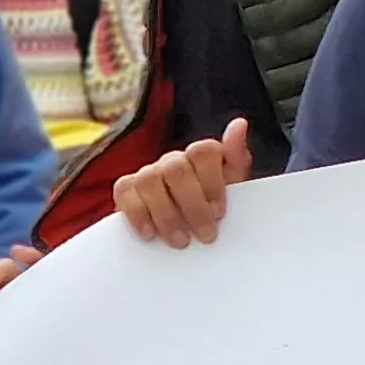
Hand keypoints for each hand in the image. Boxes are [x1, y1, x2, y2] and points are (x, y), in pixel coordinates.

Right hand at [113, 117, 250, 248]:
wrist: (181, 226)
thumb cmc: (209, 203)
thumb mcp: (232, 185)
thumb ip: (236, 159)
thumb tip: (239, 124)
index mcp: (199, 156)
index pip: (203, 151)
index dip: (212, 181)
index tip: (219, 212)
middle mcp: (172, 160)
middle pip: (176, 169)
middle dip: (193, 206)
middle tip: (205, 235)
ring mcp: (147, 172)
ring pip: (150, 180)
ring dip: (167, 215)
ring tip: (181, 240)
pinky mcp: (126, 188)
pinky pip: (124, 192)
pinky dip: (138, 215)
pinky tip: (151, 233)